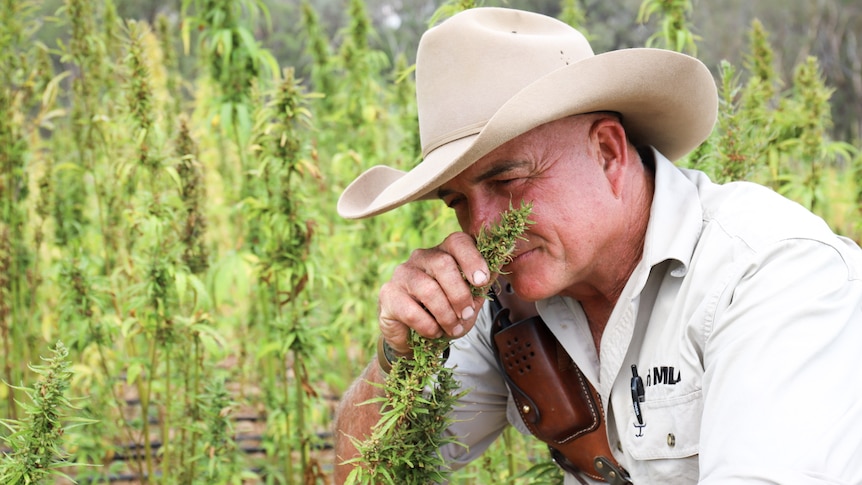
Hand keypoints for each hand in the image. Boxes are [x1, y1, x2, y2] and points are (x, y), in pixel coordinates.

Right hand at [378, 232, 489, 354]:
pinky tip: (433, 332)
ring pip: (428, 289)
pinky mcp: (388, 294)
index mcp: (443, 252)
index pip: (457, 241)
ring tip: (452, 328)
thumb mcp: (469, 300)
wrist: (414, 337)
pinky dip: (428, 326)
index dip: (472, 258)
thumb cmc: (443, 313)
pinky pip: (412, 311)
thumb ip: (481, 284)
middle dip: (460, 294)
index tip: (481, 281)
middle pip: (443, 264)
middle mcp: (421, 257)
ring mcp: (402, 274)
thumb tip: (499, 265)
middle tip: (466, 315)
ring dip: (446, 314)